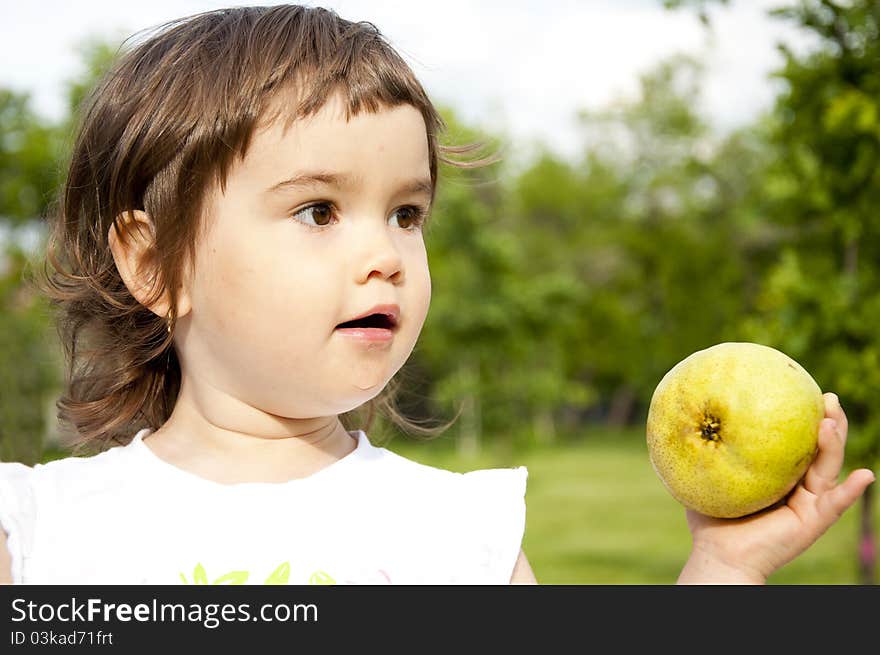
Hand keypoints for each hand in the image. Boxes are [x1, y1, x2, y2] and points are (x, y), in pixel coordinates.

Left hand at [677, 392, 874, 583]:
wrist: (718, 555)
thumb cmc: (710, 519)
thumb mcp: (706, 476)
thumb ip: (704, 450)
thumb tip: (688, 413)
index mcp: (777, 474)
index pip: (796, 440)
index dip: (803, 416)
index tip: (804, 388)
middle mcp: (797, 486)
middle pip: (820, 448)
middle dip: (829, 420)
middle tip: (827, 396)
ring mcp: (808, 503)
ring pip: (829, 467)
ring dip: (835, 444)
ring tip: (832, 422)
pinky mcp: (813, 522)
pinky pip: (836, 504)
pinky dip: (853, 491)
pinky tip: (865, 475)